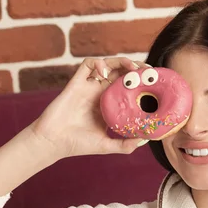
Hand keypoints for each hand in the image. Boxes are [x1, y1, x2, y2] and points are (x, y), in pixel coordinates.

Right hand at [29, 57, 150, 159]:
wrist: (53, 142)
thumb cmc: (77, 144)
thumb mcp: (107, 146)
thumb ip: (125, 145)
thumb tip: (145, 140)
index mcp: (108, 104)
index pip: (128, 87)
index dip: (141, 82)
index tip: (155, 84)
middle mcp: (100, 93)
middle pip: (121, 72)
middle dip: (137, 68)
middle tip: (150, 73)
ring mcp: (88, 86)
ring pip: (108, 64)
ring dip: (122, 61)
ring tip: (134, 68)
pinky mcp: (76, 83)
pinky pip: (87, 64)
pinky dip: (98, 63)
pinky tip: (105, 72)